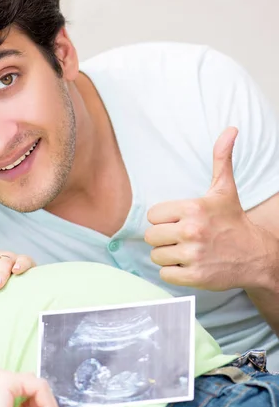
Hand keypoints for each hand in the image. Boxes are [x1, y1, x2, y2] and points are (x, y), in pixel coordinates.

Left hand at [144, 127, 264, 290]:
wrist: (255, 255)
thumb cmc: (233, 221)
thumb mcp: (225, 189)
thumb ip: (221, 159)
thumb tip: (230, 130)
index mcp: (193, 208)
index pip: (153, 216)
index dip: (164, 220)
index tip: (179, 221)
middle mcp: (191, 231)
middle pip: (151, 237)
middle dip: (164, 238)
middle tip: (182, 238)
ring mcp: (192, 255)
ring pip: (157, 256)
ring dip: (168, 256)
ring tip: (187, 251)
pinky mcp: (194, 276)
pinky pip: (165, 274)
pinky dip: (174, 272)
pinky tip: (189, 265)